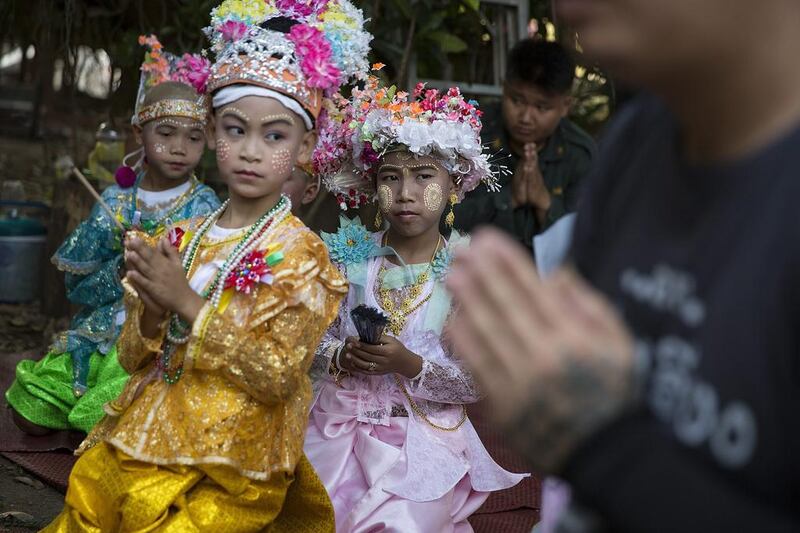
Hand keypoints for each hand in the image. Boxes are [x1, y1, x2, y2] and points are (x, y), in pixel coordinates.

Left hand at [125, 236, 203, 323]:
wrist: (184, 299)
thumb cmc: (180, 281)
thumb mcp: (178, 264)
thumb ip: (171, 251)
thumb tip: (162, 238)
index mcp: (166, 263)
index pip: (153, 252)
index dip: (143, 245)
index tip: (133, 237)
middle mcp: (161, 269)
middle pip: (148, 258)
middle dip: (139, 249)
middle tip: (129, 241)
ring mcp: (157, 280)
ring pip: (146, 269)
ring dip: (138, 262)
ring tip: (129, 253)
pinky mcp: (155, 290)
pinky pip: (145, 283)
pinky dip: (138, 278)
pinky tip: (130, 273)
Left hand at [340, 335, 422, 377]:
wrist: (405, 363)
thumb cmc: (398, 348)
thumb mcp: (391, 340)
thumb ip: (380, 338)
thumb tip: (366, 336)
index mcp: (388, 351)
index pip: (372, 348)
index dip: (362, 345)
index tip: (353, 341)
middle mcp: (384, 361)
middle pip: (367, 356)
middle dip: (356, 351)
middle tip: (348, 346)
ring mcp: (381, 368)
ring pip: (365, 365)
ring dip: (355, 360)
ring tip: (347, 355)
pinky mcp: (379, 373)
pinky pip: (367, 372)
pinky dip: (359, 368)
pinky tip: (352, 363)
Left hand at [445, 228, 635, 473]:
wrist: (606, 454)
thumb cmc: (615, 391)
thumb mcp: (619, 343)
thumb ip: (587, 305)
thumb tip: (555, 273)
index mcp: (573, 338)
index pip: (532, 290)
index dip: (506, 262)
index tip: (487, 239)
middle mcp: (543, 357)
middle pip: (504, 306)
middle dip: (480, 273)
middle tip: (461, 248)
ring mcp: (519, 383)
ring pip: (486, 332)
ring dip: (465, 301)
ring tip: (450, 274)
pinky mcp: (503, 405)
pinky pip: (477, 366)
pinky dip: (464, 341)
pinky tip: (453, 319)